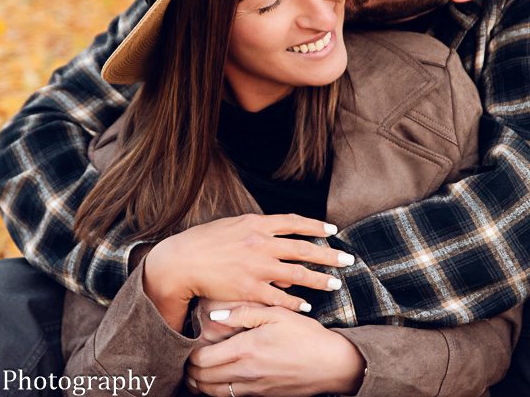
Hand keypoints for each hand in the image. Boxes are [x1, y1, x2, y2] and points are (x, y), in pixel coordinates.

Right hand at [144, 213, 353, 313]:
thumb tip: (276, 238)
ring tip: (336, 284)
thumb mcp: (231, 226)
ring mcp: (257, 267)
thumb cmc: (203, 243)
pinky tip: (307, 306)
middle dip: (329, 255)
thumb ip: (256, 230)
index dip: (316, 226)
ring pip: (298, 274)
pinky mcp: (250, 289)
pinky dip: (295, 302)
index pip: (294, 223)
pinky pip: (279, 298)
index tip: (332, 230)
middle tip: (348, 260)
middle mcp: (261, 244)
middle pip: (304, 249)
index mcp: (256, 224)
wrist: (180, 262)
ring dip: (320, 280)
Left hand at [185, 306, 366, 396]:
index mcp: (246, 349)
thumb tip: (214, 315)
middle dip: (189, 371)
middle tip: (186, 359)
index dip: (189, 354)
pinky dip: (218, 392)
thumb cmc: (306, 335)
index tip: (188, 344)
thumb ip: (243, 313)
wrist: (332, 364)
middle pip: (202, 380)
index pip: (202, 359)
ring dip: (200, 385)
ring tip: (196, 372)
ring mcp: (254, 388)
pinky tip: (219, 379)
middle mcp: (246, 372)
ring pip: (213, 393)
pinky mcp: (262, 396)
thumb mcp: (277, 314)